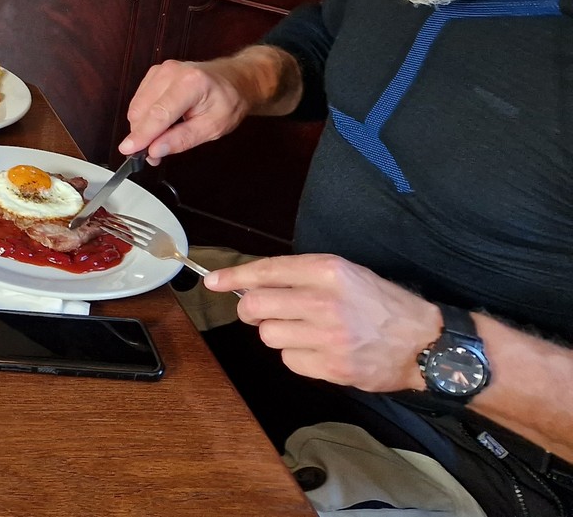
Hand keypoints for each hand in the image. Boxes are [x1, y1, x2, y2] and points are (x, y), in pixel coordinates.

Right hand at [119, 58, 255, 162]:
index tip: (128, 149)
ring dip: (143, 127)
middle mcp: (172, 72)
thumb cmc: (228, 102)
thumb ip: (182, 139)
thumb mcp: (213, 128)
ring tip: (161, 138)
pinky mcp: (154, 74)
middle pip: (142, 110)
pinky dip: (144, 117)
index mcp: (191, 83)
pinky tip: (160, 123)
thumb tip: (155, 150)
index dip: (142, 135)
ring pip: (137, 107)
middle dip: (143, 135)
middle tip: (153, 154)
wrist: (233, 80)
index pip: (159, 114)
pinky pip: (139, 101)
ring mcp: (160, 70)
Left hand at [209, 254, 439, 392]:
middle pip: (256, 306)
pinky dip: (297, 357)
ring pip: (269, 336)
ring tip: (307, 332)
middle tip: (264, 312)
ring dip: (279, 334)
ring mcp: (328, 337)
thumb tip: (252, 282)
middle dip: (252, 310)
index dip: (234, 277)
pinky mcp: (332, 367)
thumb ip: (302, 276)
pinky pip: (289, 361)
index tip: (213, 281)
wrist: (427, 345)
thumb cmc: (383, 306)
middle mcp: (325, 301)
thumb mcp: (348, 275)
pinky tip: (320, 351)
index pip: (267, 271)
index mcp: (329, 271)